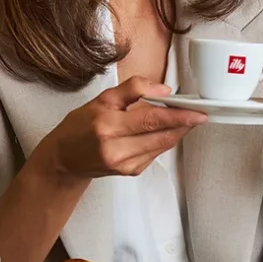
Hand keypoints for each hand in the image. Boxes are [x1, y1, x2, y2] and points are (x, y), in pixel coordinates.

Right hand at [32, 76, 207, 179]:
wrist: (63, 160)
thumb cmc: (79, 127)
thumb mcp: (101, 100)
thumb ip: (133, 89)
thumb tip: (163, 90)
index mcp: (108, 127)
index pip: (152, 119)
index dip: (179, 116)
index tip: (198, 112)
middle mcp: (117, 149)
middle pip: (161, 135)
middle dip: (184, 124)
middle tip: (199, 113)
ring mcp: (125, 164)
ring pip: (162, 145)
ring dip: (177, 132)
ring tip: (185, 118)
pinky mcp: (130, 172)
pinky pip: (155, 153)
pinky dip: (163, 140)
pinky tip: (164, 131)